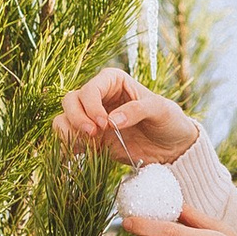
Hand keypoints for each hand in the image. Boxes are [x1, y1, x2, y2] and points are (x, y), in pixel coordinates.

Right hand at [55, 65, 197, 166]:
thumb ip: (136, 111)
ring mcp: (92, 119)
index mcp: (113, 81)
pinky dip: (68, 147)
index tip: (104, 124)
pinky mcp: (91, 140)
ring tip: (90, 144)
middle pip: (70, 101)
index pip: (90, 88)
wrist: (173, 147)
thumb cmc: (169, 120)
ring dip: (69, 132)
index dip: (91, 106)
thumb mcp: (160, 109)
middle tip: (94, 134)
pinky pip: (68, 140)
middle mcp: (98, 98)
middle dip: (77, 118)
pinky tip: (82, 154)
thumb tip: (111, 121)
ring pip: (63, 119)